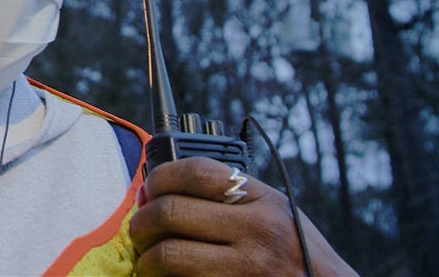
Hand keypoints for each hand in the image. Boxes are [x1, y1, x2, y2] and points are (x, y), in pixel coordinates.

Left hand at [128, 157, 357, 276]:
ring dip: (147, 258)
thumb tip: (162, 190)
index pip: (195, 172)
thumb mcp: (275, 212)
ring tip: (147, 258)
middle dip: (142, 221)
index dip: (160, 178)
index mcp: (263, 201)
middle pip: (172, 212)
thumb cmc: (299, 255)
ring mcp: (246, 268)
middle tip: (138, 230)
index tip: (149, 189)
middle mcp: (257, 231)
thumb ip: (229, 197)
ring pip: (169, 254)